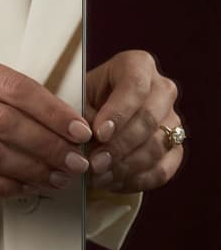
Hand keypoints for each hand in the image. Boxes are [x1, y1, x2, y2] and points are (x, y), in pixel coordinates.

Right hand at [0, 49, 91, 196]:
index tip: (81, 131)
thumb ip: (20, 101)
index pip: (14, 87)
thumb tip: (75, 128)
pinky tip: (26, 188)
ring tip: (56, 178)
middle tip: (75, 162)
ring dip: (30, 169)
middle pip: (3, 121)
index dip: (53, 111)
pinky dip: (4, 186)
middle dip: (47, 145)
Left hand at [85, 50, 183, 192]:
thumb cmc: (82, 101)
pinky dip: (137, 180)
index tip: (99, 133)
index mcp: (137, 65)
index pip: (135, 85)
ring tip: (97, 177)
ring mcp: (172, 119)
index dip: (119, 112)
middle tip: (94, 163)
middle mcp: (161, 89)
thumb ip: (81, 116)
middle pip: (149, 119)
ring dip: (125, 167)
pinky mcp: (175, 147)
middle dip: (119, 146)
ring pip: (157, 146)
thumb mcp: (75, 99)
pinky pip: (164, 169)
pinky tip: (112, 183)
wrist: (92, 117)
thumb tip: (87, 140)